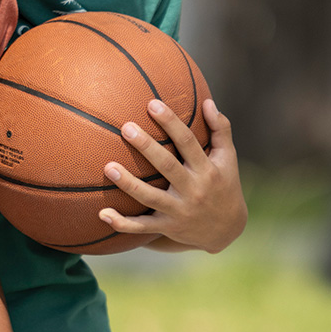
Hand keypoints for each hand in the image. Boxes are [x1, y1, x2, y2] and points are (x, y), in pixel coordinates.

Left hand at [98, 98, 246, 252]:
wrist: (226, 230)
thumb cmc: (224, 184)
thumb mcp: (228, 158)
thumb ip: (220, 130)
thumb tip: (207, 101)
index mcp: (207, 169)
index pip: (188, 142)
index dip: (171, 122)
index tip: (152, 104)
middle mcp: (193, 190)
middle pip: (167, 166)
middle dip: (146, 147)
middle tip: (126, 127)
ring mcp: (179, 211)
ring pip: (150, 197)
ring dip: (128, 184)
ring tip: (108, 167)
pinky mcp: (167, 227)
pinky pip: (142, 227)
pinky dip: (123, 223)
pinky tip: (102, 214)